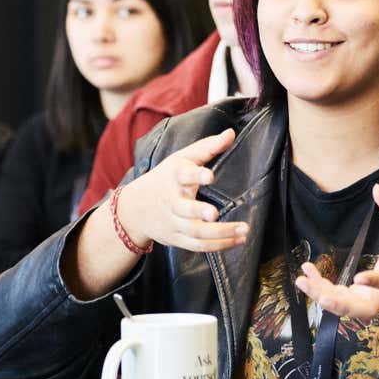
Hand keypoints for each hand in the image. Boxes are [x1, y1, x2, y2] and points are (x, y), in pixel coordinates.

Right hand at [113, 128, 245, 253]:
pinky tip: (238, 240)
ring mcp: (173, 222)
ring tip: (244, 230)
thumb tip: (231, 133)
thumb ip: (208, 147)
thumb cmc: (166, 178)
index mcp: (174, 178)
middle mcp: (172, 201)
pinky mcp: (176, 239)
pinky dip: (218, 245)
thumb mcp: (182, 158)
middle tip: (215, 214)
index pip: (183, 175)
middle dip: (199, 212)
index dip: (195, 175)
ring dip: (220, 233)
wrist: (135, 208)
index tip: (209, 176)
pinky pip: (198, 245)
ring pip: (195, 232)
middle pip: (184, 209)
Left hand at [295, 184, 378, 320]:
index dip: (373, 281)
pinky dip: (325, 291)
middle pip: (364, 307)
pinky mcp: (371, 299)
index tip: (358, 277)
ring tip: (302, 279)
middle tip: (320, 296)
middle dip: (340, 304)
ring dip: (324, 296)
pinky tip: (308, 277)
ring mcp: (378, 298)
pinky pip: (346, 300)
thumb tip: (376, 189)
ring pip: (350, 307)